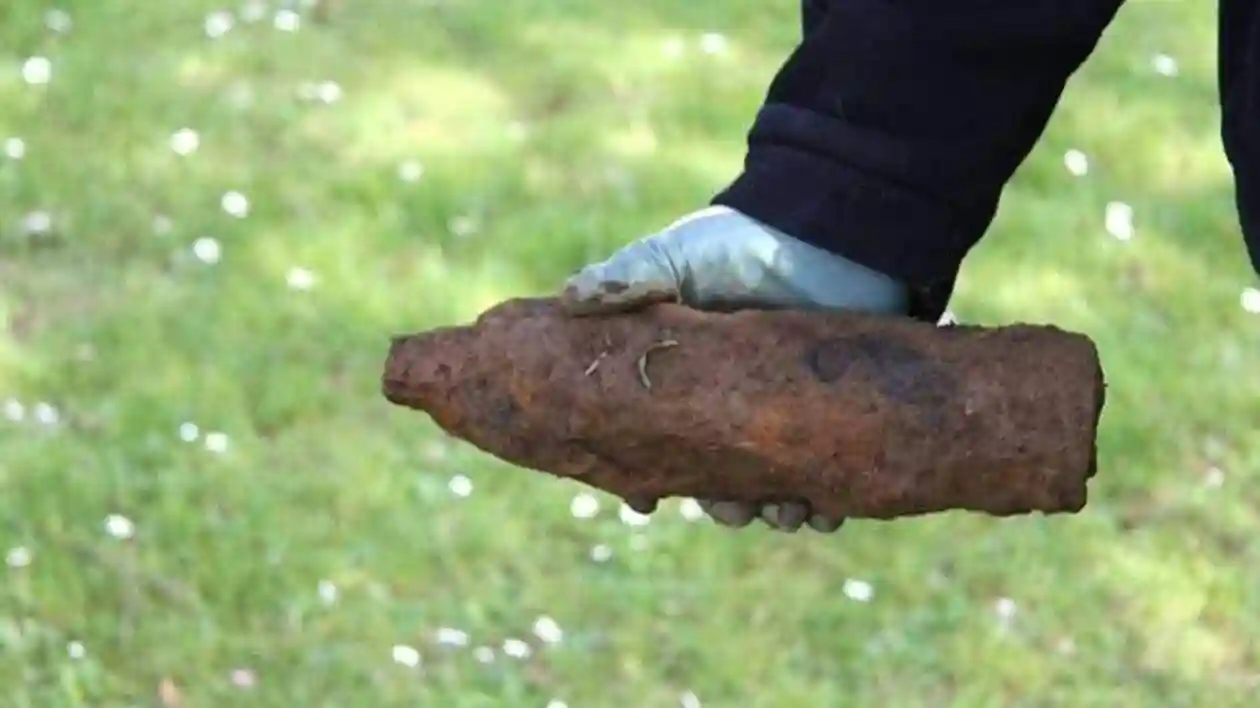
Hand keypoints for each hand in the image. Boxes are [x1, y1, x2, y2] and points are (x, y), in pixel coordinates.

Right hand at [560, 205, 909, 532]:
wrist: (825, 230)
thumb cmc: (742, 243)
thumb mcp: (676, 259)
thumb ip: (628, 277)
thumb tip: (566, 296)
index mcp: (688, 380)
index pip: (659, 440)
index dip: (648, 476)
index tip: (644, 501)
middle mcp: (733, 404)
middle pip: (719, 476)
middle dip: (724, 506)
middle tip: (729, 510)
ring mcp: (783, 411)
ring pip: (774, 483)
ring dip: (776, 512)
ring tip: (784, 513)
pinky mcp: (832, 411)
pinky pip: (829, 472)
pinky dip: (828, 500)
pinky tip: (826, 508)